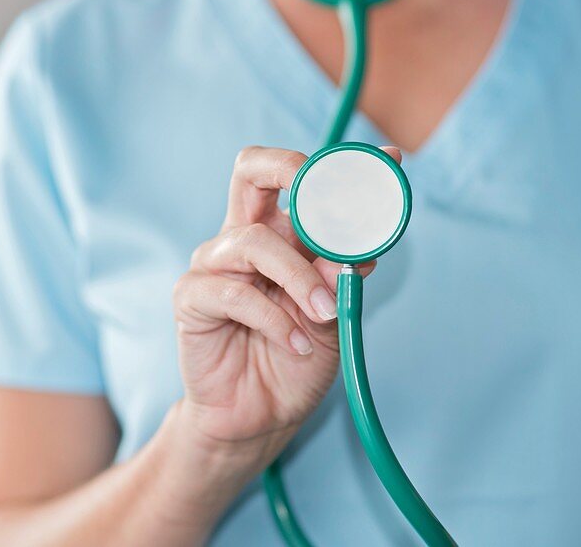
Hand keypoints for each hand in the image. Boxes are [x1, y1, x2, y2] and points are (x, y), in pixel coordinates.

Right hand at [172, 145, 396, 461]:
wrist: (260, 417)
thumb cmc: (296, 360)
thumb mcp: (333, 313)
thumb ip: (341, 274)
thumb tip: (364, 239)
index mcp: (280, 232)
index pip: (301, 179)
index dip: (341, 166)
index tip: (388, 163)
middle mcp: (243, 237)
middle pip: (251, 168)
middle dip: (292, 169)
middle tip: (328, 197)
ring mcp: (213, 264)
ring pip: (254, 240)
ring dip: (300, 276)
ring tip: (325, 312)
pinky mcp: (191, 298)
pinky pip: (234, 293)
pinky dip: (276, 320)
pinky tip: (298, 345)